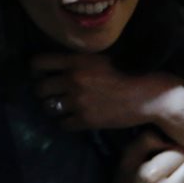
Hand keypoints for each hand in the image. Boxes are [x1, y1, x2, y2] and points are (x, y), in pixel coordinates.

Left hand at [32, 52, 183, 130]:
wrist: (148, 94)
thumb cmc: (127, 72)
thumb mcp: (99, 58)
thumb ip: (77, 62)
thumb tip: (57, 68)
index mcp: (76, 61)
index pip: (38, 63)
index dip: (35, 70)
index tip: (40, 74)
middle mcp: (73, 80)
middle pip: (39, 88)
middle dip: (43, 92)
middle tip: (51, 93)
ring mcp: (78, 101)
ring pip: (48, 108)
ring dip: (53, 108)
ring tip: (63, 107)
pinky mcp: (86, 120)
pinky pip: (63, 124)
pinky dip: (66, 122)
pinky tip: (75, 118)